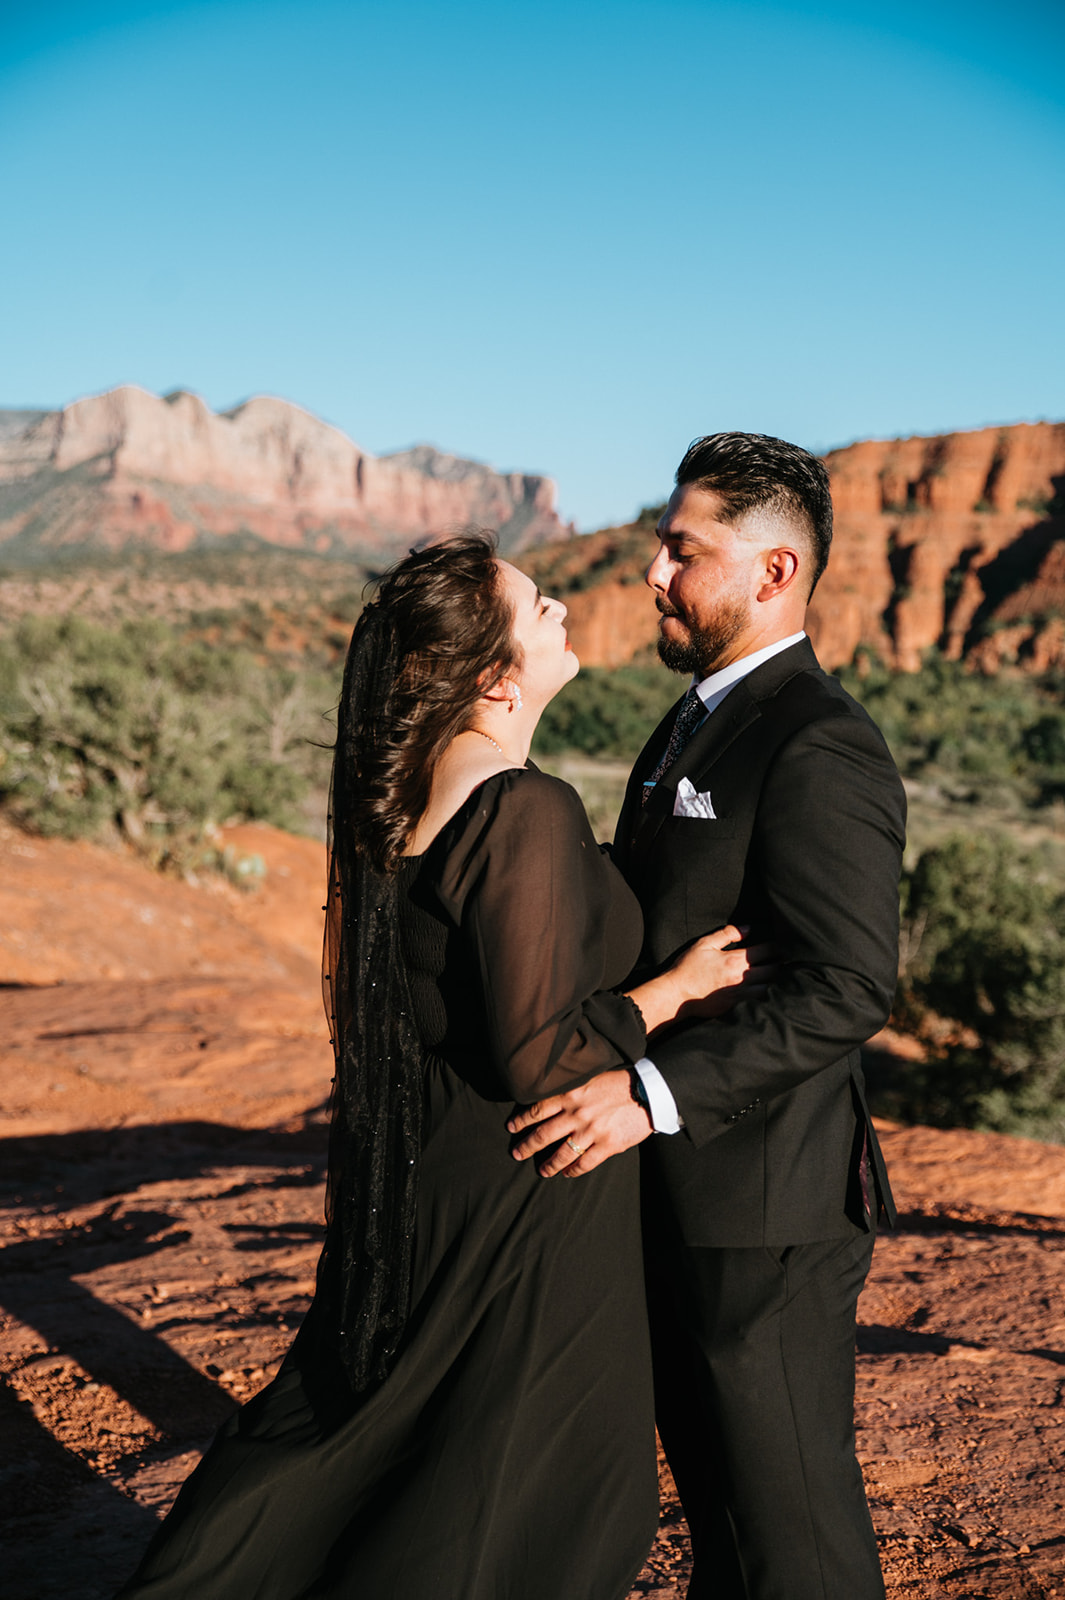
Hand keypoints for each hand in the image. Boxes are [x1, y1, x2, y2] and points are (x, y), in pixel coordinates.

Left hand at [506, 1070, 652, 1177]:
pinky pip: (585, 1163)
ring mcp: (591, 1131)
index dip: (521, 1120)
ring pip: (562, 1153)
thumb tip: (552, 1100)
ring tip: (542, 1171)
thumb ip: (571, 1089)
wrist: (648, 1092)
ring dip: (549, 1164)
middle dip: (526, 1146)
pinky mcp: (607, 1145)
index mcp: (571, 1093)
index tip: (511, 1127)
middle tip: (516, 1154)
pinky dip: (573, 1170)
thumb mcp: (590, 1077)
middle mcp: (577, 1113)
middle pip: (543, 1134)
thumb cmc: (619, 1082)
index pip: (537, 1109)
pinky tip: (567, 1173)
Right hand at [627, 925, 777, 1033]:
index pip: (766, 951)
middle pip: (773, 971)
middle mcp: (741, 978)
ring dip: (772, 981)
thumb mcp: (704, 944)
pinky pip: (756, 1001)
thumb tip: (748, 928)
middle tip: (781, 960)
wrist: (676, 995)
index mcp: (735, 960)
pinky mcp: (735, 1006)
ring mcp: (740, 994)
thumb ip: (727, 934)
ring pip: (768, 988)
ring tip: (772, 976)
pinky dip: (761, 995)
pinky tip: (761, 990)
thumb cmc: (688, 967)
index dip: (776, 947)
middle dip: (778, 964)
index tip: (779, 946)